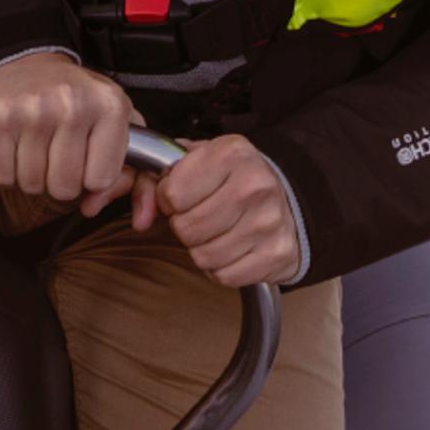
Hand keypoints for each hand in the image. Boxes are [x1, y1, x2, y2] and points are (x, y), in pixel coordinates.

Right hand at [0, 52, 136, 216]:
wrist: (23, 61)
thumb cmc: (72, 94)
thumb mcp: (114, 112)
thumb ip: (131, 159)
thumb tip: (113, 206)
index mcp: (109, 106)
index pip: (101, 180)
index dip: (90, 178)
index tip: (85, 162)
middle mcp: (72, 105)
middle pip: (64, 187)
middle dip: (58, 181)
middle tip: (56, 157)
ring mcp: (33, 111)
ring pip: (31, 184)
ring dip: (31, 176)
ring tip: (35, 148)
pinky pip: (2, 174)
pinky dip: (6, 169)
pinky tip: (15, 146)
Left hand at [154, 135, 295, 287]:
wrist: (288, 199)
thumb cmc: (233, 179)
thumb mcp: (199, 160)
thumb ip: (158, 176)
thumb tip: (141, 214)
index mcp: (232, 154)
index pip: (172, 193)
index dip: (168, 200)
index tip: (181, 197)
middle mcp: (254, 185)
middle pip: (187, 228)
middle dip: (184, 227)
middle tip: (198, 217)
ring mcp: (269, 222)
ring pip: (203, 256)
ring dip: (202, 249)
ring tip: (216, 232)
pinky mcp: (277, 254)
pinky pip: (224, 276)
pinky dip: (221, 268)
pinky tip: (231, 248)